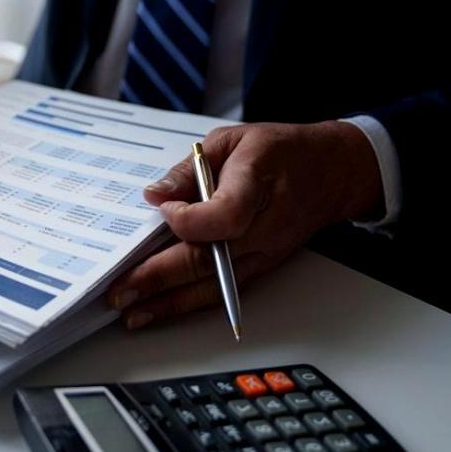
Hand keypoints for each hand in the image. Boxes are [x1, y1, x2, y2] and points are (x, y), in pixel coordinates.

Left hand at [107, 120, 382, 328]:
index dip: (188, 219)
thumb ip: (189, 168)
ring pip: (212, 285)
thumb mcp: (232, 139)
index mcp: (257, 185)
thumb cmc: (279, 151)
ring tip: (130, 312)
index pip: (224, 215)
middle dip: (158, 277)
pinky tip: (157, 310)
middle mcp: (263, 228)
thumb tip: (154, 195)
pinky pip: (220, 290)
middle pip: (208, 260)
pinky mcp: (259, 268)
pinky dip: (186, 303)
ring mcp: (263, 254)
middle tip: (120, 290)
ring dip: (168, 302)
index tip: (163, 210)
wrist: (331, 173)